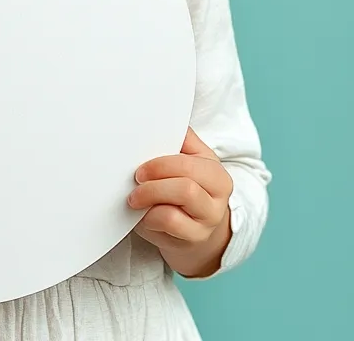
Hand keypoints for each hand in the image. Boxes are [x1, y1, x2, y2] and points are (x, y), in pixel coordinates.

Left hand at [127, 127, 232, 275]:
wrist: (200, 231)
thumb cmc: (188, 187)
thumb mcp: (190, 161)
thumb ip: (181, 139)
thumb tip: (162, 113)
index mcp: (216, 173)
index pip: (188, 165)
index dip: (159, 166)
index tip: (140, 168)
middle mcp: (217, 199)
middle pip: (184, 188)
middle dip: (152, 184)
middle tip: (135, 181)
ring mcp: (206, 223)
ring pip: (173, 211)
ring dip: (149, 201)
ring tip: (135, 199)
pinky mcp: (193, 240)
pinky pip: (167, 229)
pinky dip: (149, 219)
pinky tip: (144, 216)